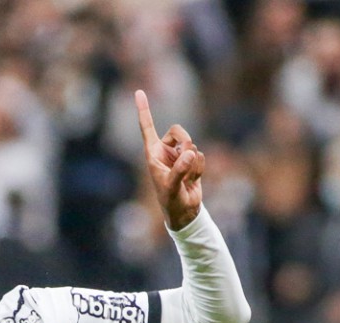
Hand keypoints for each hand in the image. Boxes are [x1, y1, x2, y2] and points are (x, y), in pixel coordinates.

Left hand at [135, 90, 203, 230]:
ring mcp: (179, 156)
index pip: (147, 127)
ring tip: (187, 179)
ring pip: (193, 145)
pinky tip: (194, 180)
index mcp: (153, 153)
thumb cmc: (170, 201)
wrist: (184, 213)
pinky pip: (200, 156)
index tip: (138, 91)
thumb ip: (180, 170)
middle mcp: (165, 152)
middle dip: (186, 142)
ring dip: (193, 162)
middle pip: (179, 131)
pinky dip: (200, 168)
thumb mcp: (172, 187)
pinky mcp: (191, 162)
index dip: (144, 110)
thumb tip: (190, 152)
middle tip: (187, 158)